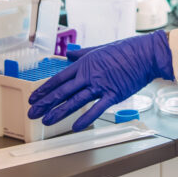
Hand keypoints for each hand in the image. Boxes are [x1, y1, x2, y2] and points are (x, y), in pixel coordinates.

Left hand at [27, 30, 174, 130]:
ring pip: (75, 101)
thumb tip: (69, 56)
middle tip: (32, 113)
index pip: (59, 79)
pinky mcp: (113, 94)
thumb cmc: (125, 50)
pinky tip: (74, 127)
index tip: (33, 98)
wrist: (145, 54)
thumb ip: (82, 54)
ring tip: (46, 121)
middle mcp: (89, 75)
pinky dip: (86, 118)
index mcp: (84, 64)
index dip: (44, 89)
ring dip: (59, 112)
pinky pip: (97, 108)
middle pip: (62, 91)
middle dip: (45, 103)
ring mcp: (100, 85)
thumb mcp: (99, 49)